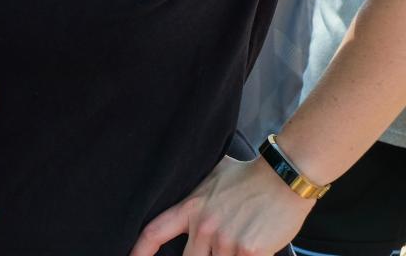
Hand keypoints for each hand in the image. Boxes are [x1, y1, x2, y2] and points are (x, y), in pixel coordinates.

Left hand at [129, 155, 313, 255]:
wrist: (283, 178)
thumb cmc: (249, 175)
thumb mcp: (212, 176)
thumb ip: (196, 192)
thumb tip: (183, 187)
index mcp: (191, 207)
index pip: (154, 232)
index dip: (139, 250)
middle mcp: (204, 226)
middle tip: (213, 249)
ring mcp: (226, 241)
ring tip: (238, 238)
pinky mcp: (249, 251)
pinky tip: (253, 248)